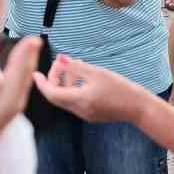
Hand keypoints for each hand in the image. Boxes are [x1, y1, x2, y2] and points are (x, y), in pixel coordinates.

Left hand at [32, 54, 151, 123]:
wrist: (138, 107)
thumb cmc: (120, 88)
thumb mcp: (97, 73)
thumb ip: (76, 66)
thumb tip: (60, 59)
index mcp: (79, 100)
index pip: (51, 93)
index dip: (41, 83)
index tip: (35, 73)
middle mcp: (79, 110)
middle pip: (57, 96)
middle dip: (55, 79)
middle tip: (61, 63)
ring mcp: (85, 114)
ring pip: (66, 98)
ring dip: (65, 82)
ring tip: (74, 66)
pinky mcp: (91, 114)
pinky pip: (75, 101)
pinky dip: (73, 89)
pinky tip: (83, 78)